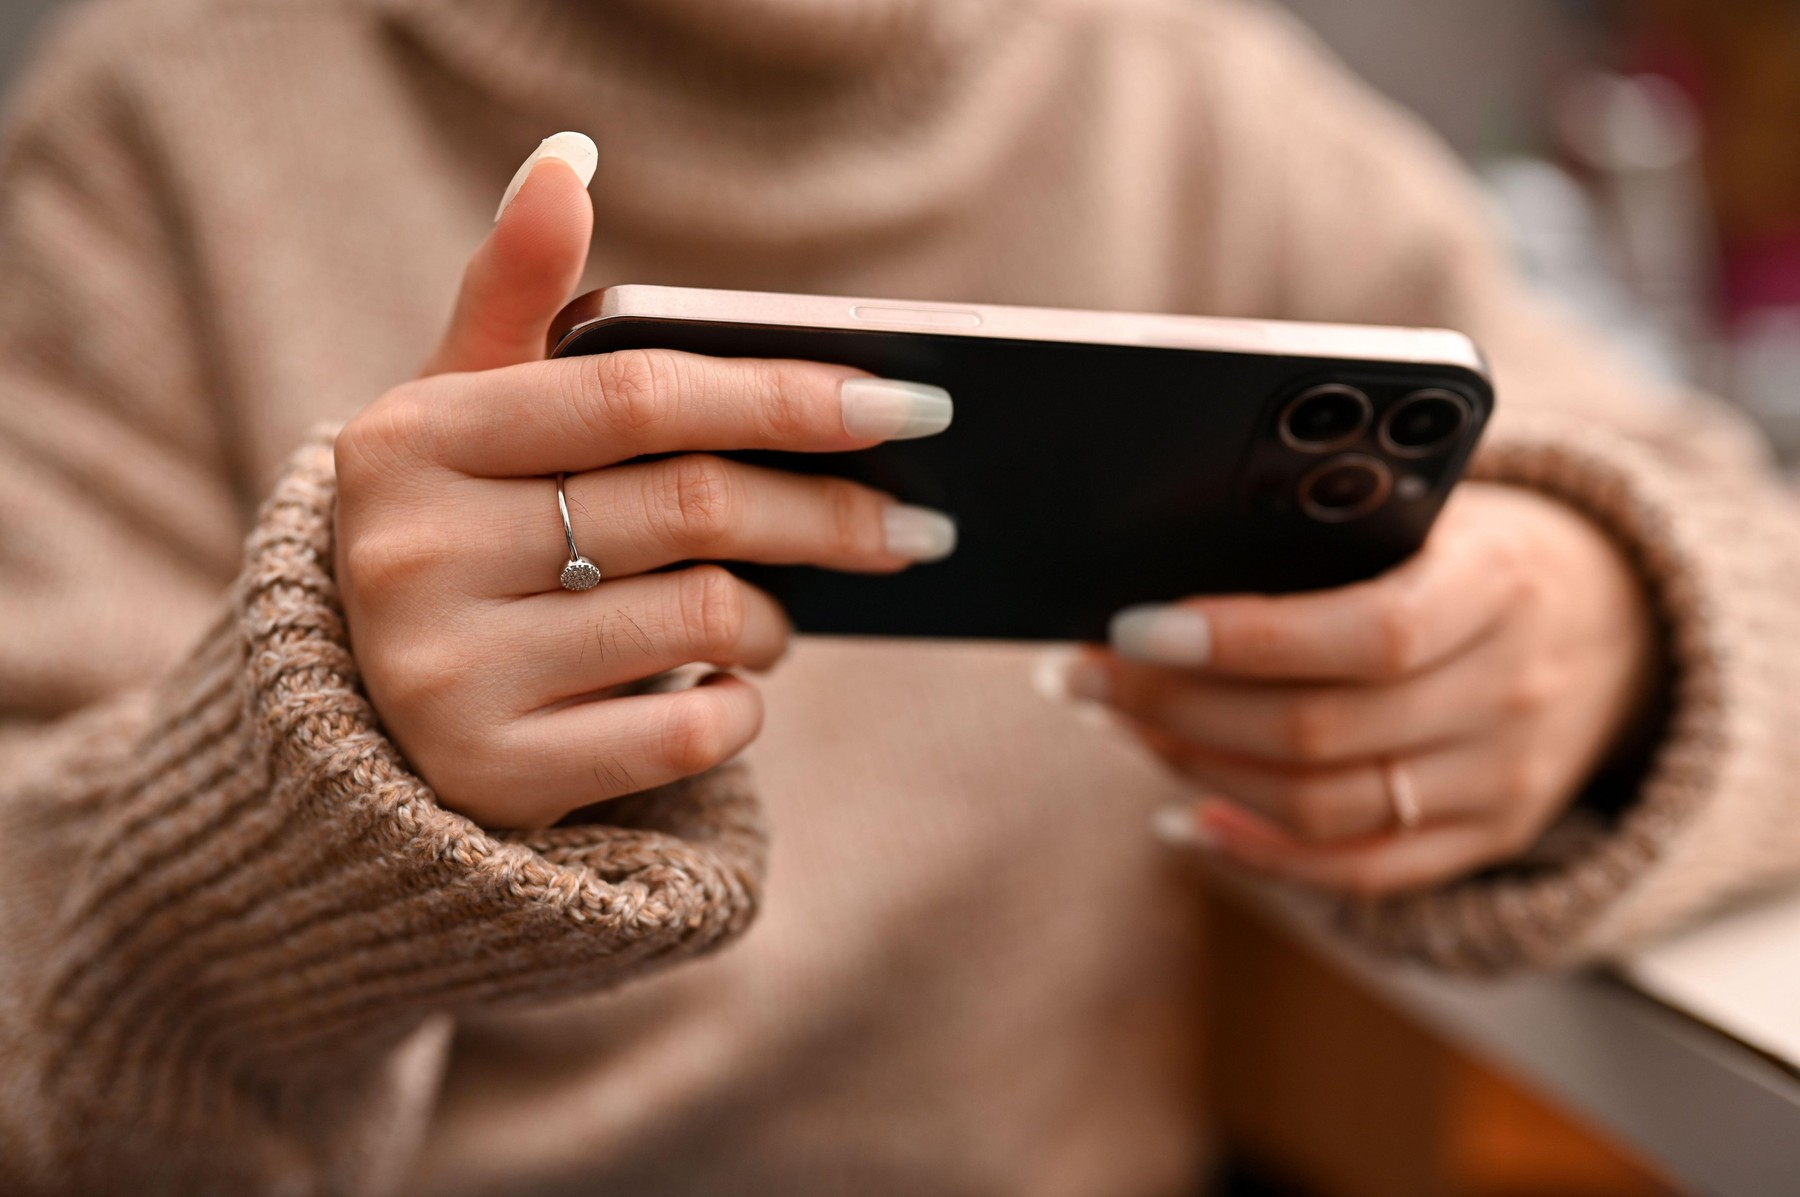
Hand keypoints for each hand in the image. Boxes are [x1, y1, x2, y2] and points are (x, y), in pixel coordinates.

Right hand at [334, 135, 955, 827]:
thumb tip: (566, 160)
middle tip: (918, 528)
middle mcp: (411, 556)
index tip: (908, 403)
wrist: (372, 718)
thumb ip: (517, 295)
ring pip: (701, 623)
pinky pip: (687, 733)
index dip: (786, 394)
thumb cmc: (464, 529)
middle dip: (831, 516)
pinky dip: (740, 707)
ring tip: (774, 617)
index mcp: (413, 440)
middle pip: (693, 509)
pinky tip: (727, 688)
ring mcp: (445, 677)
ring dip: (774, 620)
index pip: (639, 396)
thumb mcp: (467, 417)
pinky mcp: (494, 776)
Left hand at [1051, 483, 1659, 895]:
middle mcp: (1507, 694)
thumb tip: (1167, 564)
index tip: (1130, 627)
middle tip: (1084, 675)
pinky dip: (1257, 850)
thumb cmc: (1481, 549)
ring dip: (1194, 767)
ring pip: (1319, 807)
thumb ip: (1331, 532)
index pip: (1363, 633)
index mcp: (1497, 587)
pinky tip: (1185, 811)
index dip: (1237, 638)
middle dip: (1172, 707)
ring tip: (1121, 724)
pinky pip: (1357, 872)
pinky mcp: (1486, 838)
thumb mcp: (1434, 509)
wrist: (1619, 622)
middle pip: (1316, 733)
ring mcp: (1501, 782)